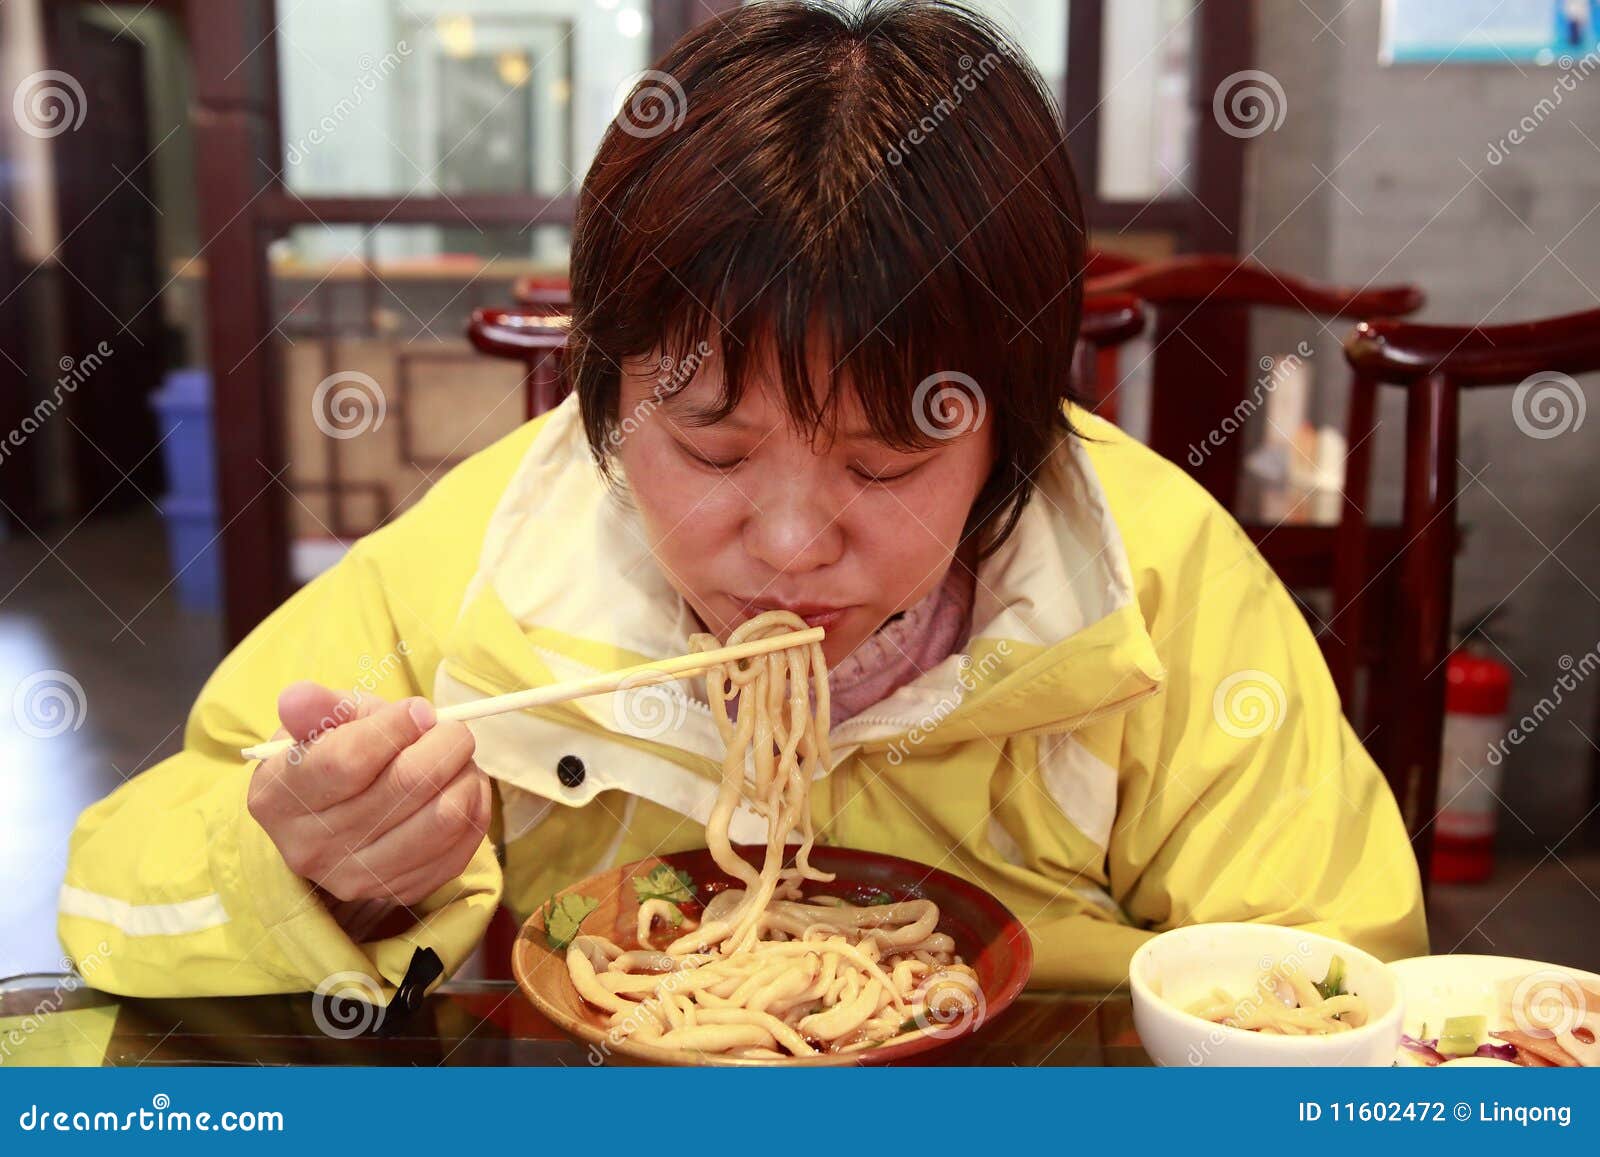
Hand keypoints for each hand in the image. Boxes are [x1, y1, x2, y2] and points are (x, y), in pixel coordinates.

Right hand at [246, 682, 490, 905]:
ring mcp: (358, 877)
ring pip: (445, 816)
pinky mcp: (402, 890)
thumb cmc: (331, 753)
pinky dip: (474, 803)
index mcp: (278, 798)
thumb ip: (315, 706)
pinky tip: (459, 785)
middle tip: (450, 727)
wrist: (337, 815)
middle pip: (406, 784)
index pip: (347, 761)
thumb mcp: (319, 723)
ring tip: (455, 757)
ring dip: (465, 773)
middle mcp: (311, 847)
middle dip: (445, 742)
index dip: (396, 727)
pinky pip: (464, 842)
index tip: (419, 709)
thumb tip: (297, 698)